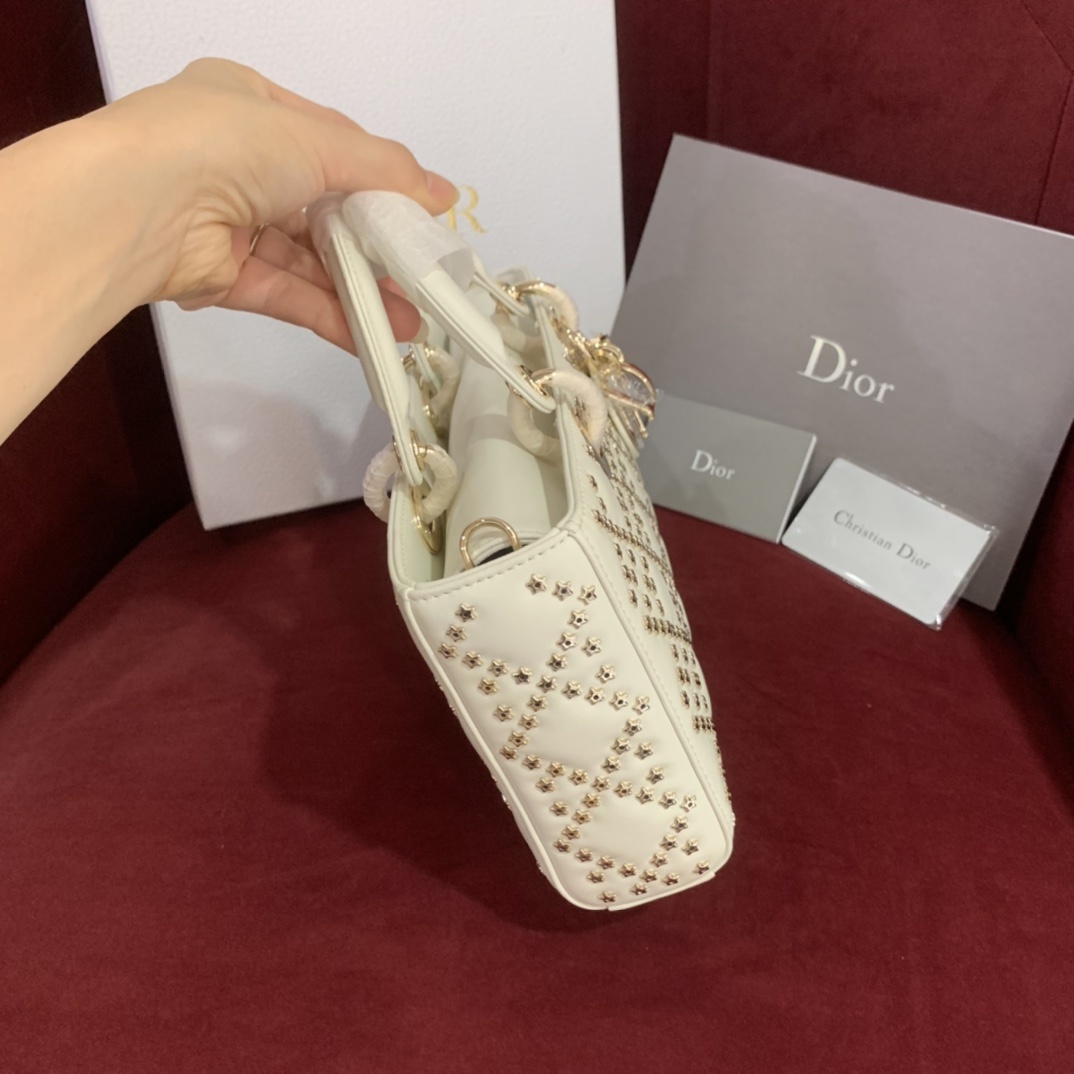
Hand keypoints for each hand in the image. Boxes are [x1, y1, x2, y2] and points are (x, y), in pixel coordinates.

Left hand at [103, 58, 458, 344]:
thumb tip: (443, 194)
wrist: (138, 206)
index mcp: (250, 105)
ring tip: (408, 321)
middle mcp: (237, 161)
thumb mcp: (318, 139)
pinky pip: (286, 294)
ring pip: (308, 259)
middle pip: (323, 209)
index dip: (381, 179)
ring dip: (359, 290)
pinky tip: (371, 333)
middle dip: (376, 247)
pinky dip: (328, 313)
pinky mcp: (222, 274)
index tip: (424, 212)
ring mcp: (228, 220)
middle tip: (421, 278)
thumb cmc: (222, 145)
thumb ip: (384, 169)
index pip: (330, 142)